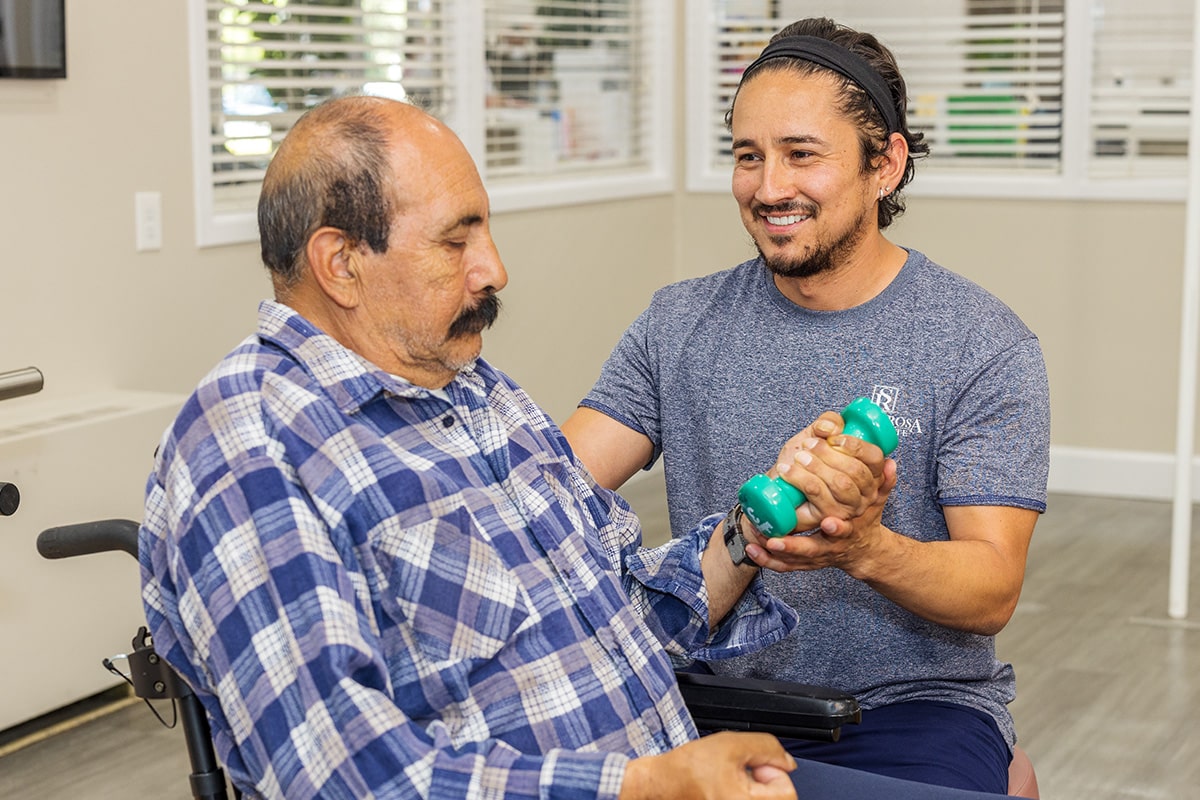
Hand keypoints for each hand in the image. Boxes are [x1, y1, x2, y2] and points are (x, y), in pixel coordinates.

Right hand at [619, 731, 796, 799]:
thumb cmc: (688, 768)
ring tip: (733, 781)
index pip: (787, 791)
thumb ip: (767, 748)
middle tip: (741, 772)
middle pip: (778, 799)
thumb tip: (787, 762)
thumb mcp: (731, 744)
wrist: (663, 784)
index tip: (754, 765)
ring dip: (756, 789)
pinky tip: (730, 790)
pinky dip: (745, 796)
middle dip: (765, 781)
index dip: (772, 770)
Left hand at [741, 411, 896, 574]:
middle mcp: (832, 546)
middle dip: (793, 541)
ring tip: (760, 542)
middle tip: (773, 533)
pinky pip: (786, 565)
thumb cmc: (866, 518)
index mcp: (849, 529)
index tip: (827, 522)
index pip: (841, 529)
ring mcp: (819, 556)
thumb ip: (884, 482)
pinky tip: (752, 550)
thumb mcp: (878, 501)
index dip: (834, 527)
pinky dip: (769, 560)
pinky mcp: (806, 562)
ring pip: (796, 559)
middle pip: (812, 548)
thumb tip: (890, 463)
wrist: (864, 550)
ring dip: (777, 552)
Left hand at [773, 412, 890, 527]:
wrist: (781, 495)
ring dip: (815, 467)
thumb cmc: (802, 465)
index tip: (834, 438)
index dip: (856, 446)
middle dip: (829, 454)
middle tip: (806, 445)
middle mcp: (864, 492)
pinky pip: (819, 495)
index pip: (875, 457)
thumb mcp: (816, 438)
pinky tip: (788, 471)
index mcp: (868, 471)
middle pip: (857, 471)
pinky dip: (800, 479)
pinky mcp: (829, 517)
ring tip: (796, 458)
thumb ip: (828, 424)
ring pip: (840, 484)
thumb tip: (831, 428)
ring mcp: (849, 507)